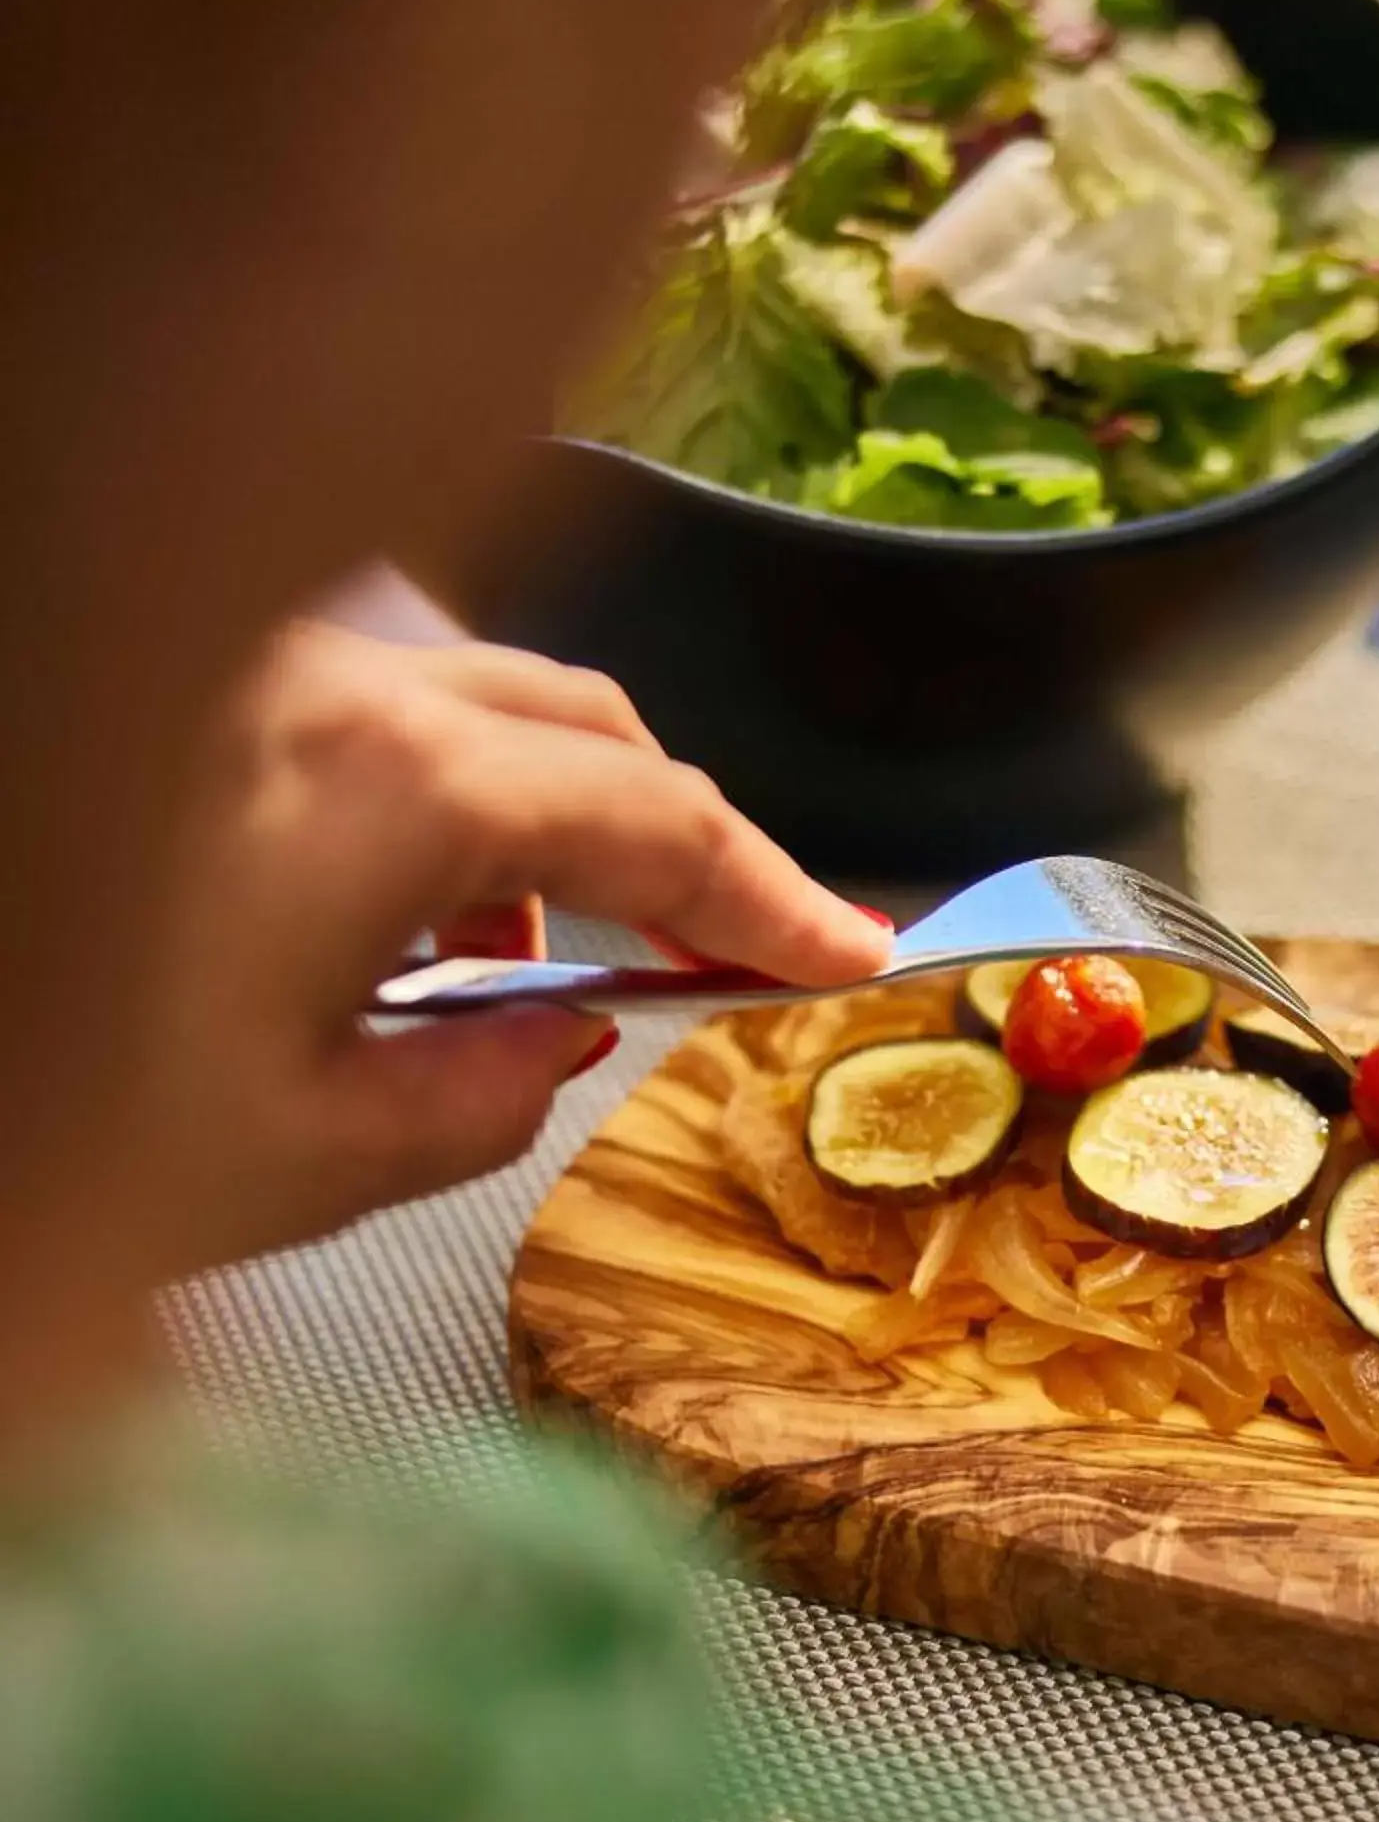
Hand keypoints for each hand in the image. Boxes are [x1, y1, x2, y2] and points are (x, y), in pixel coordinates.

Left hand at [161, 623, 892, 1253]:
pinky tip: (379, 902)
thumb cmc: (27, 1111)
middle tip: (724, 952)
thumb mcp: (296, 1158)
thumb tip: (548, 1037)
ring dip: (538, 812)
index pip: (656, 823)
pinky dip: (426, 785)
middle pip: (585, 725)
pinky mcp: (182, 686)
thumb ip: (481, 1099)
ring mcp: (243, 663)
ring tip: (512, 955)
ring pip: (472, 700)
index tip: (852, 953)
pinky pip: (362, 702)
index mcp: (387, 784)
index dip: (774, 897)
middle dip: (670, 841)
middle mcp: (325, 680)